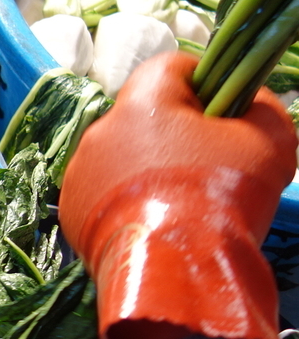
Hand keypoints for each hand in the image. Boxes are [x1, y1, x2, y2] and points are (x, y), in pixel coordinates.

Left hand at [58, 51, 296, 338]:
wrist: (175, 271)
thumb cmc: (223, 197)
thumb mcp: (269, 138)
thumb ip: (259, 105)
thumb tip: (246, 99)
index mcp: (141, 101)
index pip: (171, 67)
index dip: (204, 82)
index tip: (223, 110)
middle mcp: (99, 130)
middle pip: (144, 115)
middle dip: (174, 132)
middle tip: (207, 164)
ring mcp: (79, 173)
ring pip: (121, 156)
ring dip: (147, 169)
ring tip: (180, 202)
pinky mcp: (70, 212)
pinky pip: (103, 194)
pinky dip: (126, 202)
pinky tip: (153, 224)